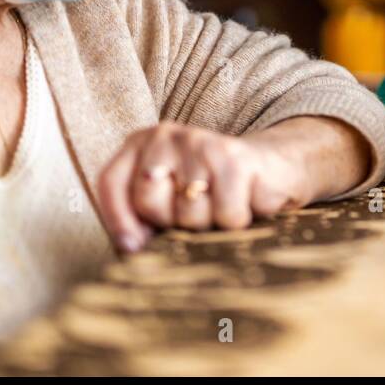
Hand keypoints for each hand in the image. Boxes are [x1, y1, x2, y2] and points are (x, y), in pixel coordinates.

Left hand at [97, 120, 308, 249]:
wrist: (273, 166)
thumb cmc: (213, 192)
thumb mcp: (169, 200)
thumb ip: (139, 220)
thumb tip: (130, 250)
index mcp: (141, 143)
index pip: (111, 182)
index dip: (118, 221)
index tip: (134, 248)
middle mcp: (166, 135)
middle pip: (148, 202)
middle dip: (171, 223)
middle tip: (195, 213)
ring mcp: (201, 143)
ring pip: (189, 214)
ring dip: (209, 225)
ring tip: (220, 206)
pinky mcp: (234, 158)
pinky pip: (226, 215)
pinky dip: (237, 222)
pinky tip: (244, 202)